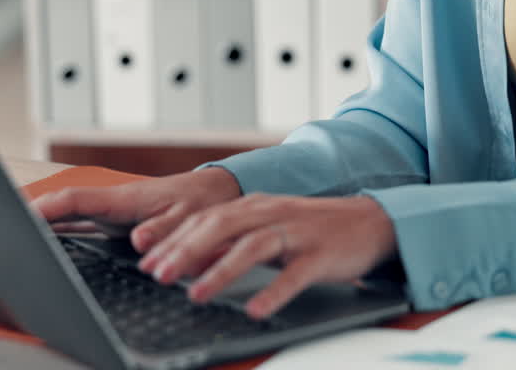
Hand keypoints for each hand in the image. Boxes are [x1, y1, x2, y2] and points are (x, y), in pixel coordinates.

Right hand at [32, 167, 241, 252]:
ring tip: (6, 232)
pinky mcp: (116, 220)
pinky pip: (79, 222)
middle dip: (29, 212)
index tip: (19, 216)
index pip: (74, 199)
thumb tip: (140, 241)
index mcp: (125, 198)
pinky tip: (41, 239)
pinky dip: (57, 228)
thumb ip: (164, 229)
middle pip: (62, 206)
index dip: (45, 208)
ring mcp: (111, 210)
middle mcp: (113, 202)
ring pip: (67, 214)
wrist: (218, 192)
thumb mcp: (189, 217)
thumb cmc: (204, 201)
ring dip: (40, 221)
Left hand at [136, 194, 397, 318]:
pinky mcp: (320, 253)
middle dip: (186, 252)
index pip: (205, 219)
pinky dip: (274, 292)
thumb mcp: (267, 229)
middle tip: (158, 276)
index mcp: (254, 207)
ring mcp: (297, 232)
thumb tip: (189, 258)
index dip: (173, 240)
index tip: (146, 262)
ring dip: (221, 271)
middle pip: (221, 227)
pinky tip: (256, 309)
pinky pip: (295, 274)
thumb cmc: (312, 229)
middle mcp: (271, 214)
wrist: (369, 222)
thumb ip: (230, 241)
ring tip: (196, 296)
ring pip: (253, 247)